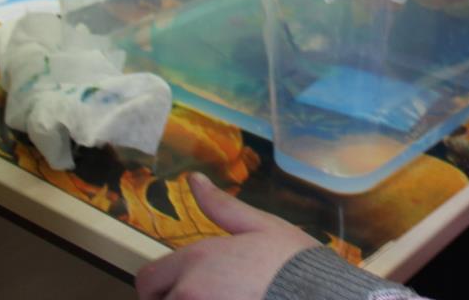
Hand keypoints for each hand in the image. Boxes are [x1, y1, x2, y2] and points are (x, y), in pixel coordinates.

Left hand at [135, 173, 317, 299]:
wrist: (321, 296)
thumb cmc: (295, 264)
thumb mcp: (261, 225)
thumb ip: (221, 206)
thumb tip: (195, 181)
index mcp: (197, 260)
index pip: (148, 280)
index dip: (159, 286)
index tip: (175, 289)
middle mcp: (190, 292)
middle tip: (204, 296)